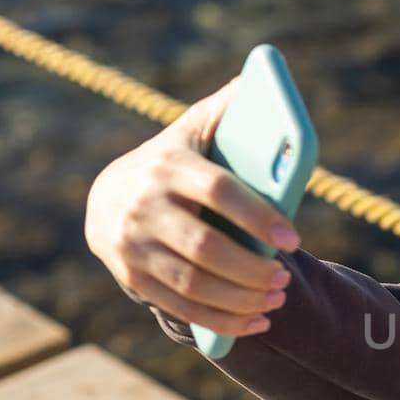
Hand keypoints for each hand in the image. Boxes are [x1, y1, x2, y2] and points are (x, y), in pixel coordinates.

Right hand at [83, 78, 303, 337]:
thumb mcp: (193, 130)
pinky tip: (256, 321)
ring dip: (241, 299)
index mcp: (168, 165)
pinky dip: (222, 320)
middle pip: (206, 248)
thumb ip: (226, 109)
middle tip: (286, 279)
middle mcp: (144, 205)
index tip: (292, 238)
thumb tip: (264, 79)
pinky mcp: (131, 277)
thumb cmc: (174, 161)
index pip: (218, 191)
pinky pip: (181, 307)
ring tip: (277, 299)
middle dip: (252, 270)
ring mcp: (133, 245)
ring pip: (194, 284)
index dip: (257, 216)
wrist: (107, 196)